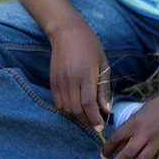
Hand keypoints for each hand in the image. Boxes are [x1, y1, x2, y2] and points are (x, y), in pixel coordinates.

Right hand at [49, 12, 110, 129]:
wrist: (67, 32)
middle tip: (95, 123)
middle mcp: (71, 79)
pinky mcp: (52, 82)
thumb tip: (106, 110)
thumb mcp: (103, 63)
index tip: (100, 127)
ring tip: (87, 116)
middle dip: (87, 121)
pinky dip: (66, 111)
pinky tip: (75, 108)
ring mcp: (60, 81)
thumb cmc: (90, 45)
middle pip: (77, 110)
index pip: (88, 103)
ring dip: (77, 117)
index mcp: (86, 74)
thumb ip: (104, 88)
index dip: (94, 118)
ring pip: (66, 109)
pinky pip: (58, 103)